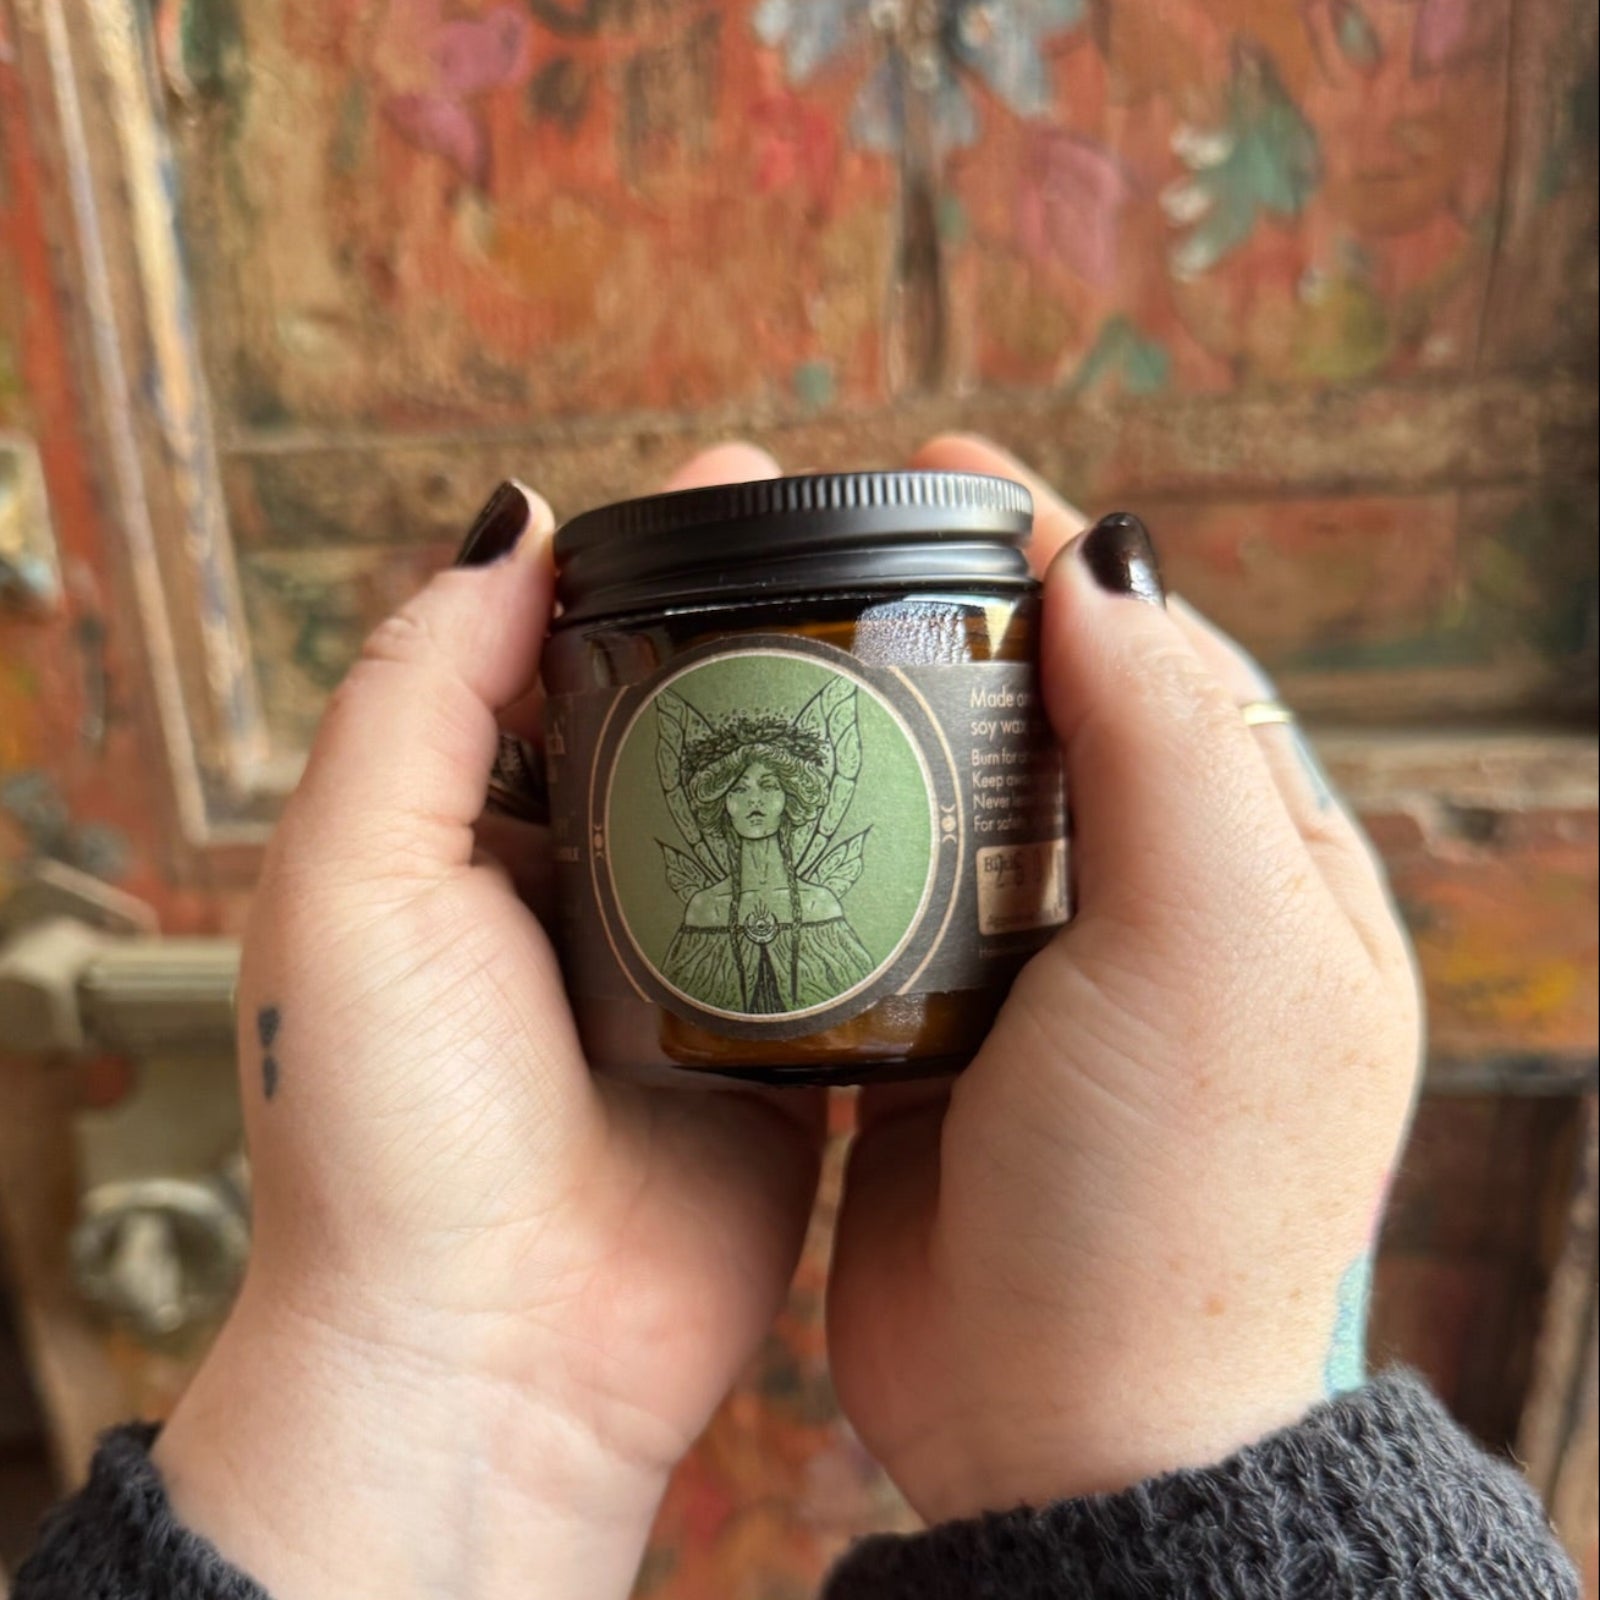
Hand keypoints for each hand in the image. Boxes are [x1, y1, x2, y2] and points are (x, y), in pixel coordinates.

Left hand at [154, 446, 824, 1599]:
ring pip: (784, 816)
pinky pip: (849, 931)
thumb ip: (418, 694)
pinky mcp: (786, 1050)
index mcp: (484, 838)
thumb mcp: (354, 881)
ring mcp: (700, 969)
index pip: (573, 654)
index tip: (742, 481)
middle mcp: (595, 892)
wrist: (491, 1355)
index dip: (654, 559)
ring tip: (935, 635)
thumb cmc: (391, 1134)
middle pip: (698, 719)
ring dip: (848, 733)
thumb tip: (511, 524)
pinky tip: (961, 787)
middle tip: (864, 536)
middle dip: (774, 624)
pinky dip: (893, 867)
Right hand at [827, 436, 1421, 1522]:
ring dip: (885, 704)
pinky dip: (834, 822)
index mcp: (1264, 868)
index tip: (957, 471)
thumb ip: (1173, 740)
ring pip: (959, 790)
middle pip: (1055, 709)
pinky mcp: (940, 1030)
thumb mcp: (1221, 947)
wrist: (1066, 1418)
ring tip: (787, 621)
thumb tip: (1104, 559)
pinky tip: (765, 772)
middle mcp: (1162, 906)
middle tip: (843, 527)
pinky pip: (887, 889)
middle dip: (959, 608)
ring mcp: (1045, 971)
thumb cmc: (1172, 1194)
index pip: (1167, 657)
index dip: (1064, 556)